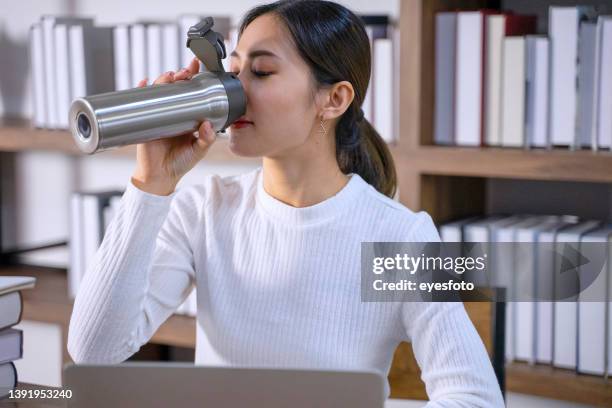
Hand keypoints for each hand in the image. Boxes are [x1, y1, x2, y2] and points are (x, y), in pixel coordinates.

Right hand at [131, 58, 216, 195]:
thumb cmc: (180, 163)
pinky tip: (143, 83)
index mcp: (188, 117)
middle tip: (184, 72)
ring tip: (169, 76)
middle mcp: (173, 112)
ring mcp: (158, 114)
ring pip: (159, 90)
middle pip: (175, 87)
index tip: (197, 66)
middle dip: (179, 75)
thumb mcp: (198, 151)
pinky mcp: (144, 119)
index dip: (194, 78)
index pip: (192, 93)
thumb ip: (206, 139)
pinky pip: (140, 101)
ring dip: (163, 80)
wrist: (159, 176)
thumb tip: (207, 125)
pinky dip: (141, 90)